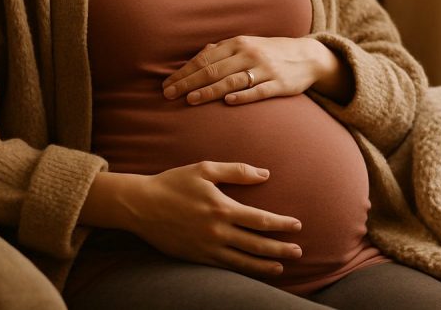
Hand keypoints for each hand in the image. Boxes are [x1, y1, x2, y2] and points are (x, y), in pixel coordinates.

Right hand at [80, 162, 302, 276]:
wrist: (141, 205)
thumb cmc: (174, 183)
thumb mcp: (205, 169)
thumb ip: (236, 171)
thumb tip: (264, 174)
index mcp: (221, 208)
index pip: (259, 220)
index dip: (281, 224)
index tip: (297, 225)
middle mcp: (217, 231)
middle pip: (256, 244)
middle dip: (280, 248)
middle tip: (298, 251)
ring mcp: (206, 247)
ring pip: (242, 261)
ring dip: (265, 265)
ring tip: (281, 267)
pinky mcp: (196, 257)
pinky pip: (225, 268)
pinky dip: (243, 271)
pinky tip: (253, 270)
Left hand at [162, 36, 348, 105]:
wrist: (307, 56)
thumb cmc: (271, 52)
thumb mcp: (247, 44)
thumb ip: (224, 49)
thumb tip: (201, 54)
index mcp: (238, 43)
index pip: (205, 59)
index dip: (184, 72)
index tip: (167, 84)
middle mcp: (249, 54)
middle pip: (213, 70)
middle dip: (188, 82)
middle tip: (168, 94)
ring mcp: (264, 69)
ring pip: (231, 81)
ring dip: (209, 91)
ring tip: (190, 100)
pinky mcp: (278, 84)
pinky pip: (258, 91)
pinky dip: (242, 96)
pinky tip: (227, 102)